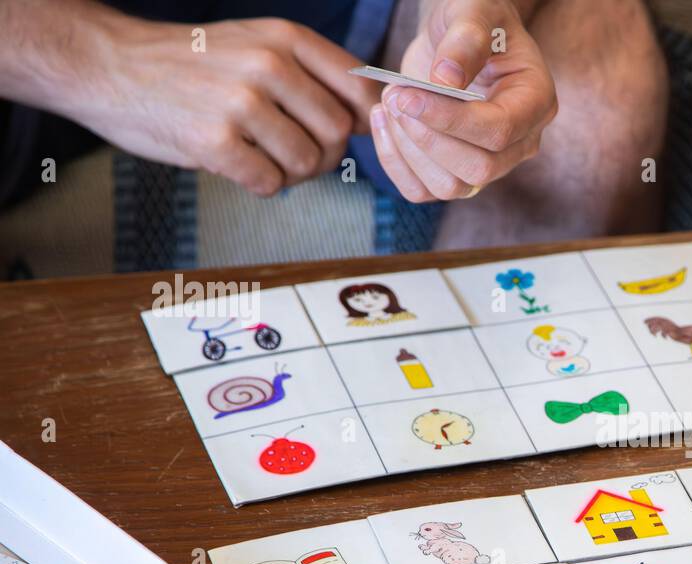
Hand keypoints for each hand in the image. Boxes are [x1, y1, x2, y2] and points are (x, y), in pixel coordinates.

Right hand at [66, 17, 375, 195]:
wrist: (112, 67)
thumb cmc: (195, 65)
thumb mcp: (257, 44)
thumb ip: (311, 74)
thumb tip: (367, 121)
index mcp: (286, 38)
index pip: (361, 89)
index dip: (363, 122)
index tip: (344, 133)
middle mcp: (269, 64)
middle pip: (337, 134)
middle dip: (323, 155)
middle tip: (293, 154)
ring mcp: (241, 102)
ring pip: (307, 163)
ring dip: (291, 174)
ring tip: (263, 158)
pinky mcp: (214, 141)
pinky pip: (269, 183)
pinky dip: (259, 185)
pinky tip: (239, 167)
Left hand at [371, 0, 555, 201]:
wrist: (459, 38)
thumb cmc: (474, 20)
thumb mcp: (472, 13)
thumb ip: (464, 40)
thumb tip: (445, 81)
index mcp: (535, 103)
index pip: (499, 132)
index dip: (451, 120)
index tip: (408, 95)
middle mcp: (519, 142)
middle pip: (478, 169)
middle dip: (428, 138)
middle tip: (395, 97)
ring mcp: (489, 163)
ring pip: (451, 187)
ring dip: (409, 151)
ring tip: (389, 103)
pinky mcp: (456, 172)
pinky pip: (424, 190)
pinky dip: (395, 163)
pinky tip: (383, 123)